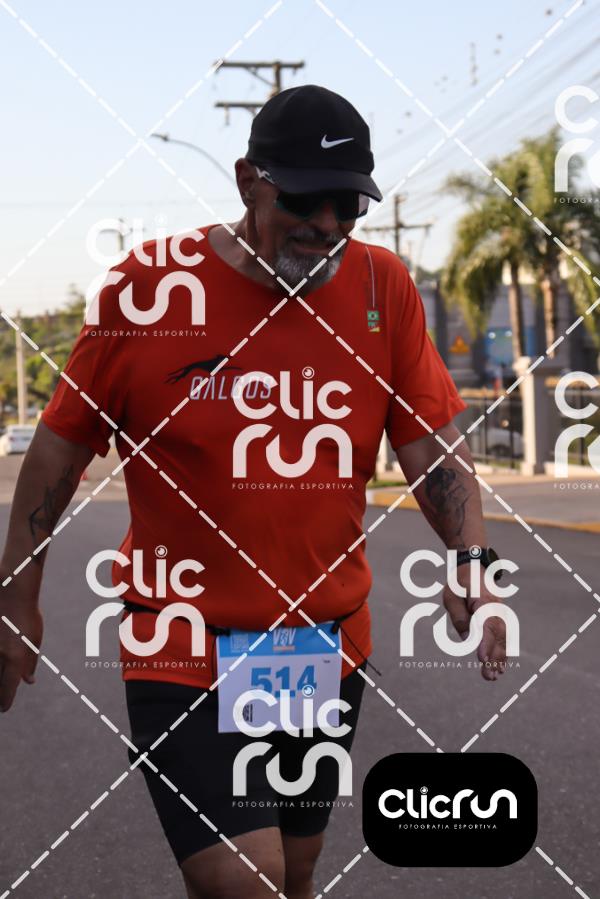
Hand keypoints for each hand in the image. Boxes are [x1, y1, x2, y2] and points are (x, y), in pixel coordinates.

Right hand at [0, 587, 42, 710]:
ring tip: (2, 679)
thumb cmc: (27, 614)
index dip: (6, 701)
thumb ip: (30, 661)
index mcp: (15, 658)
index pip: (8, 689)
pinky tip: (1, 659)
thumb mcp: (34, 638)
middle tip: (1, 701)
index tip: (5, 708)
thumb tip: (28, 681)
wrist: (11, 590)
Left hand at [442, 564, 506, 681]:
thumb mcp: (451, 597)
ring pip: (504, 638)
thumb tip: (467, 638)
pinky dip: (503, 652)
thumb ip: (459, 616)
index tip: (482, 658)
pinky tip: (500, 668)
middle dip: (493, 657)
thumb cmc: (459, 583)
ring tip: (492, 676)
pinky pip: (505, 636)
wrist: (473, 567)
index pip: (487, 624)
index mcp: (482, 600)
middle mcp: (496, 607)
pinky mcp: (501, 617)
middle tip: (487, 676)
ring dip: (499, 658)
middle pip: (498, 635)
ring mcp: (500, 612)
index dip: (485, 642)